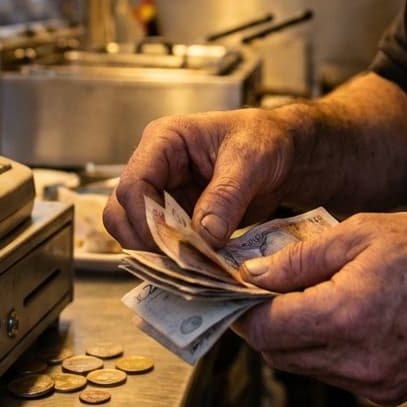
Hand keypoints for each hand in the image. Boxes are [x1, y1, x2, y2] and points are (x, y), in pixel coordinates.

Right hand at [103, 107, 298, 249]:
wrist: (285, 154)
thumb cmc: (266, 140)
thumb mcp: (250, 160)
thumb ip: (226, 196)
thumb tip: (204, 236)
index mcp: (164, 141)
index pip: (133, 184)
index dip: (145, 219)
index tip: (172, 245)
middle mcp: (156, 168)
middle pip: (121, 211)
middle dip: (143, 240)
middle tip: (178, 260)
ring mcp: (164, 194)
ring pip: (134, 231)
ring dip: (156, 253)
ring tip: (191, 264)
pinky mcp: (177, 218)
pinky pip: (161, 243)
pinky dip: (174, 258)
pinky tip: (198, 265)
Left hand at [234, 211, 406, 404]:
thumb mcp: (359, 233)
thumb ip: (300, 258)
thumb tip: (255, 273)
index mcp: (347, 315)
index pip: (267, 328)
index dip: (242, 308)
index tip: (234, 288)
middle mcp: (357, 360)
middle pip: (279, 354)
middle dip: (262, 323)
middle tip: (260, 288)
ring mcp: (374, 382)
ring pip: (304, 366)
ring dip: (291, 335)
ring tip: (300, 295)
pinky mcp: (388, 390)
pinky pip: (334, 374)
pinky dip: (322, 348)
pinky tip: (334, 313)